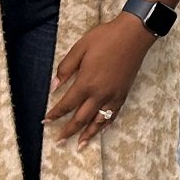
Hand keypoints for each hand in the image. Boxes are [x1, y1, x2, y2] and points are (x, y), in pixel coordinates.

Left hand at [47, 14, 153, 145]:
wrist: (133, 34)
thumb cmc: (105, 38)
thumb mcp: (80, 48)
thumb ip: (65, 69)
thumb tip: (54, 86)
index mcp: (86, 83)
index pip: (66, 104)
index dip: (55, 114)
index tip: (45, 121)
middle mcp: (99, 94)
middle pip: (81, 118)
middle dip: (68, 131)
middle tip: (59, 141)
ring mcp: (113, 96)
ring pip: (98, 121)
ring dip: (88, 134)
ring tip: (80, 145)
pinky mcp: (123, 94)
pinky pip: (113, 114)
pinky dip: (105, 124)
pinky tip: (101, 129)